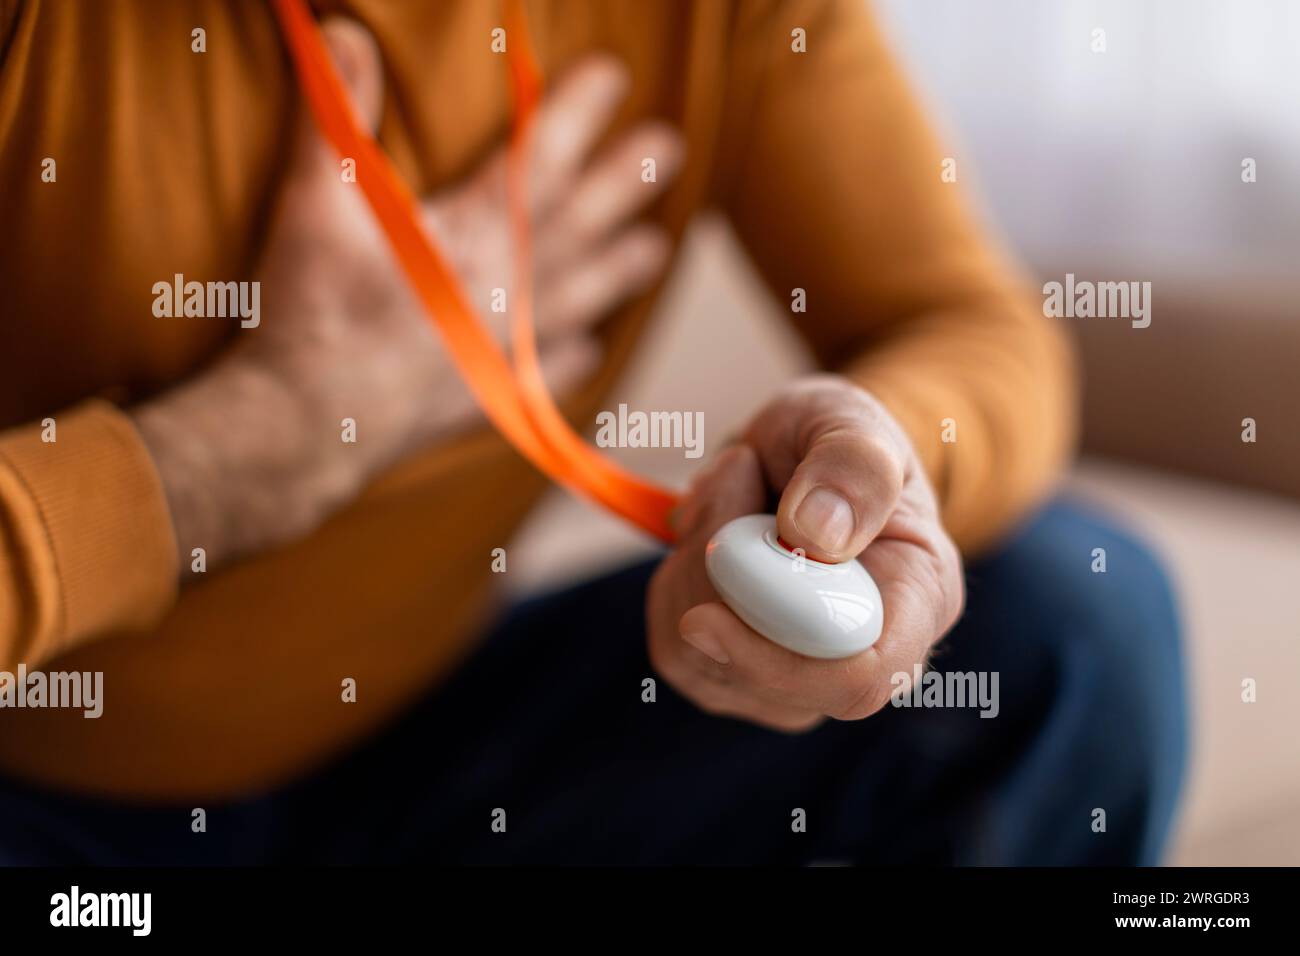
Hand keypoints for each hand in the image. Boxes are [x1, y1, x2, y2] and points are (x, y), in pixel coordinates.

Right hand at [133, 18, 682, 571]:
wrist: (309, 426)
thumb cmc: (312, 313)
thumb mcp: (314, 204)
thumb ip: (335, 114)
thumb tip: (345, 31)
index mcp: (472, 236)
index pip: (540, 158)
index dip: (580, 111)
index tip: (615, 75)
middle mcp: (507, 290)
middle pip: (583, 225)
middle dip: (629, 181)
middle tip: (671, 148)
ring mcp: (507, 349)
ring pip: (583, 298)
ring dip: (623, 269)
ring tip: (657, 247)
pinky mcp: (494, 398)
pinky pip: (551, 373)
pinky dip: (574, 354)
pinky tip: (589, 344)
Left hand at [646, 375, 964, 731]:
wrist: (801, 451)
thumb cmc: (839, 439)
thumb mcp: (853, 421)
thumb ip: (852, 467)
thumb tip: (817, 536)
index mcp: (919, 599)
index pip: (861, 679)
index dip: (783, 662)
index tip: (706, 614)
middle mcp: (863, 655)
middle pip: (771, 678)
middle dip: (721, 581)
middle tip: (731, 480)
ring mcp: (798, 677)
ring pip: (711, 664)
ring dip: (694, 568)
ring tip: (729, 494)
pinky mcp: (737, 674)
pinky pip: (678, 654)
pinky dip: (674, 584)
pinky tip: (707, 534)